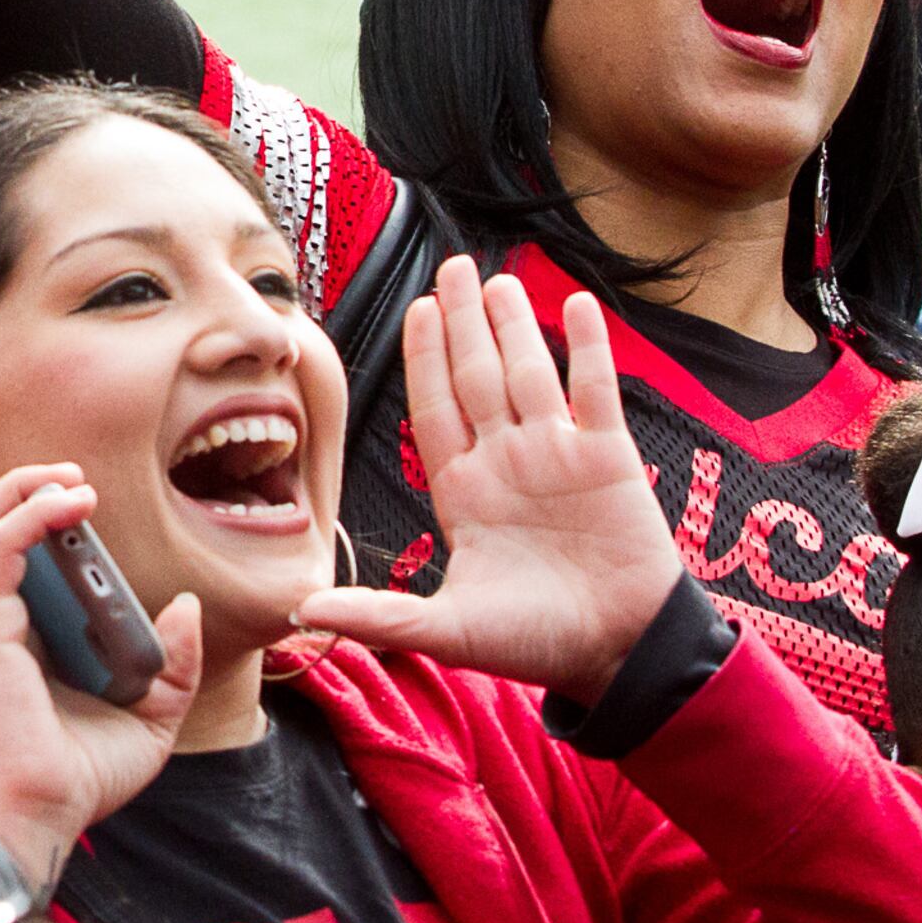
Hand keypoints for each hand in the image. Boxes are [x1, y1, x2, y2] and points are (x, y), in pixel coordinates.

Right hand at [0, 467, 201, 895]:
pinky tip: (71, 503)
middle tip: (73, 478)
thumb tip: (185, 609)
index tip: (83, 502)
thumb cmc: (80, 778)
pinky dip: (29, 514)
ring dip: (18, 489)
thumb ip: (174, 665)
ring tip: (68, 480)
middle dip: (20, 489)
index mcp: (13, 638)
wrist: (42, 814)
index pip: (1, 557)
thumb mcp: (150, 718)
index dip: (32, 518)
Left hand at [292, 258, 681, 700]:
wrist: (620, 653)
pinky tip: (577, 306)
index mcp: (465, 493)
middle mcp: (507, 463)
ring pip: (529, 373)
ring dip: (513, 326)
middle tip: (451, 268)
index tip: (415, 311)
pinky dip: (587, 349)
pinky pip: (595, 390)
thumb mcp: (448, 629)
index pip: (436, 409)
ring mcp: (558, 456)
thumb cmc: (537, 643)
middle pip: (478, 376)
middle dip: (462, 323)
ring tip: (497, 279)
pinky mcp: (609, 458)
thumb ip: (379, 614)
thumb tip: (300, 612)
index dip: (426, 359)